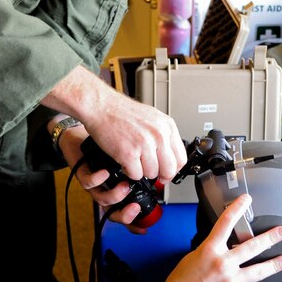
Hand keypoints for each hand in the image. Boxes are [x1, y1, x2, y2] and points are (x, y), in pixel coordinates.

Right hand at [43, 65, 186, 181]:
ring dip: (141, 171)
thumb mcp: (150, 117)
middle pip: (169, 170)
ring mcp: (144, 144)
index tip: (166, 172)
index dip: (173, 170)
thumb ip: (162, 135)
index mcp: (167, 126)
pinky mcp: (129, 153)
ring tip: (132, 161)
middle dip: (160, 175)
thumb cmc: (120, 111)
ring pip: (151, 174)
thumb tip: (168, 156)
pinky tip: (124, 161)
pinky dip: (129, 172)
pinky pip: (135, 175)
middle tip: (150, 173)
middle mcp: (158, 135)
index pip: (181, 158)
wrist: (100, 106)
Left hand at [56, 119, 142, 227]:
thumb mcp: (131, 157)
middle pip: (114, 213)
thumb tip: (169, 168)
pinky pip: (88, 182)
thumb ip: (147, 165)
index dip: (135, 223)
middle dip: (125, 216)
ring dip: (115, 196)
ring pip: (102, 199)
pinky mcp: (83, 173)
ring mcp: (95, 183)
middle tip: (136, 207)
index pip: (127, 211)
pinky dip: (97, 180)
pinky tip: (105, 172)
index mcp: (118, 189)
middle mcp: (106, 189)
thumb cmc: (107, 147)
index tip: (145, 228)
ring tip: (124, 186)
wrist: (84, 136)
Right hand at [164, 194, 281, 281]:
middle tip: (280, 233)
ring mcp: (231, 281)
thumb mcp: (190, 259)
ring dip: (274, 265)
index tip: (246, 201)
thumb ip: (207, 253)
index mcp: (210, 250)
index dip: (237, 209)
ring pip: (259, 271)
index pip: (226, 223)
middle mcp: (223, 264)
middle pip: (252, 247)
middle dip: (269, 238)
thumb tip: (216, 252)